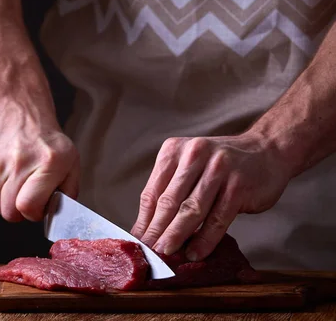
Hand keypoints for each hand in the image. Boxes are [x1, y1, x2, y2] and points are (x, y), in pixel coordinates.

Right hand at [0, 100, 78, 221]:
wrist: (17, 110)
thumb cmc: (45, 138)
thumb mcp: (70, 159)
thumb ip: (68, 190)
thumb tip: (58, 213)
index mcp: (46, 163)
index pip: (28, 206)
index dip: (34, 213)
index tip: (38, 206)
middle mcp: (18, 163)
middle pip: (9, 212)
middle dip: (20, 210)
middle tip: (28, 196)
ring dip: (7, 201)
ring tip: (17, 182)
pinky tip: (6, 176)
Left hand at [130, 134, 289, 260]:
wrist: (266, 150)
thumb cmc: (221, 164)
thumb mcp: (189, 167)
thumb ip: (169, 191)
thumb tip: (146, 228)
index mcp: (174, 150)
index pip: (152, 191)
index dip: (144, 220)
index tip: (138, 241)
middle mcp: (194, 155)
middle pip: (169, 201)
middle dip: (157, 230)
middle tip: (149, 252)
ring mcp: (218, 169)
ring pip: (191, 210)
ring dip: (177, 236)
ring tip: (166, 254)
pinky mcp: (238, 186)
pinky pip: (217, 219)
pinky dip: (205, 239)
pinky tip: (195, 253)